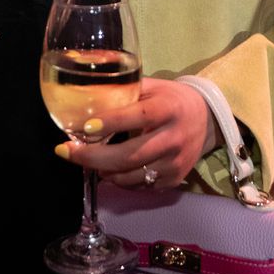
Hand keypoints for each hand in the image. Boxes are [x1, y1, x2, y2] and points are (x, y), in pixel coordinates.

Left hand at [58, 76, 215, 190]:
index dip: (111, 122)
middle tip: (66, 152)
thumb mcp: (151, 87)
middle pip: (129, 155)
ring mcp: (175, 163)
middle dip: (92, 157)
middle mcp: (173, 138)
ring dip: (103, 170)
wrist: (206, 119)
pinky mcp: (174, 180)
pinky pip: (140, 186)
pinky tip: (110, 169)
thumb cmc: (170, 99)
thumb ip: (122, 90)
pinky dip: (120, 180)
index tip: (85, 127)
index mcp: (167, 109)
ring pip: (131, 176)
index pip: (138, 116)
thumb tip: (84, 94)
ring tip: (88, 160)